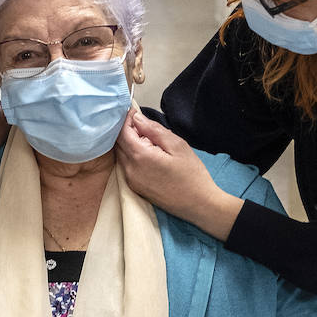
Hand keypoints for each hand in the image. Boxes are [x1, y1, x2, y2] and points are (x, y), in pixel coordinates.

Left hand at [115, 110, 242, 240]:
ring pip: (121, 155)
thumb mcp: (177, 145)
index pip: (122, 132)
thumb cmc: (192, 175)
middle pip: (118, 144)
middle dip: (127, 131)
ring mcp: (131, 180)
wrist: (199, 204)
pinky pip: (126, 166)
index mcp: (140, 156)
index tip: (134, 111)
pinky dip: (132, 156)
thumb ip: (154, 130)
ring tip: (149, 139)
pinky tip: (149, 154)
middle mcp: (130, 169)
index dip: (126, 119)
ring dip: (129, 144)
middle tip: (142, 124)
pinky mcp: (135, 188)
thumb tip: (137, 119)